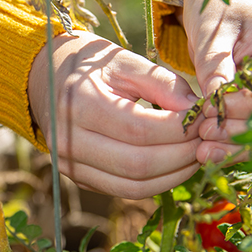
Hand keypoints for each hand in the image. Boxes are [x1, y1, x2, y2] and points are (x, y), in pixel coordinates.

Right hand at [27, 31, 203, 198]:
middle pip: (139, 165)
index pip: (140, 129)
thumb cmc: (87, 65)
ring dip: (175, 174)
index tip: (206, 118)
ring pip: (135, 186)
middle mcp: (69, 142)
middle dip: (183, 155)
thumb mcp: (124, 61)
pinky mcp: (79, 180)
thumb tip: (199, 112)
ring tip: (196, 152)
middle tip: (208, 139)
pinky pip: (126, 190)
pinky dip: (157, 182)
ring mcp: (71, 167)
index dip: (180, 129)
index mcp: (78, 105)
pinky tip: (175, 164)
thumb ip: (163, 84)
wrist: (42, 80)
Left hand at [177, 0, 251, 164]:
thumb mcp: (214, 31)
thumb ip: (217, 62)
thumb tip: (216, 98)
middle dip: (244, 132)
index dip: (249, 108)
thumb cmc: (217, 4)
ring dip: (238, 146)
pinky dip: (233, 145)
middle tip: (204, 133)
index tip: (212, 108)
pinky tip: (206, 153)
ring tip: (202, 150)